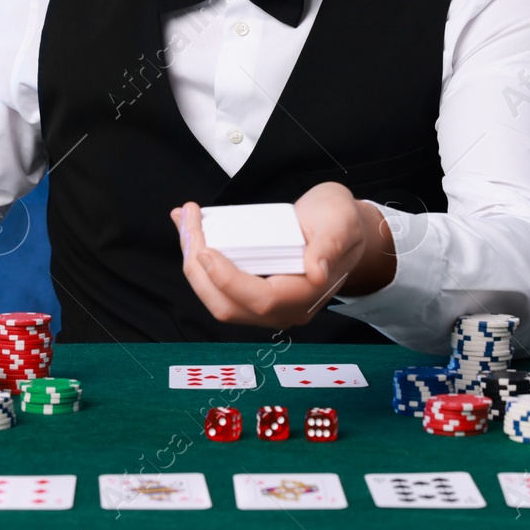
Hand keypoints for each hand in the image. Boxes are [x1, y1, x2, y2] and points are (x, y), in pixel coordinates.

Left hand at [169, 183, 395, 329]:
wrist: (343, 227)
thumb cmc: (342, 223)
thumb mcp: (341, 223)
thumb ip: (329, 246)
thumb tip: (316, 272)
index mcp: (306, 295)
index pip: (260, 299)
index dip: (228, 280)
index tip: (206, 249)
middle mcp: (284, 308)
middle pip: (228, 305)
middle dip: (197, 269)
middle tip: (188, 223)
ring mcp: (267, 304)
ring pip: (218, 299)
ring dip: (193, 264)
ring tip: (185, 221)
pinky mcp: (253, 291)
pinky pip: (220, 286)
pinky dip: (200, 262)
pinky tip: (191, 231)